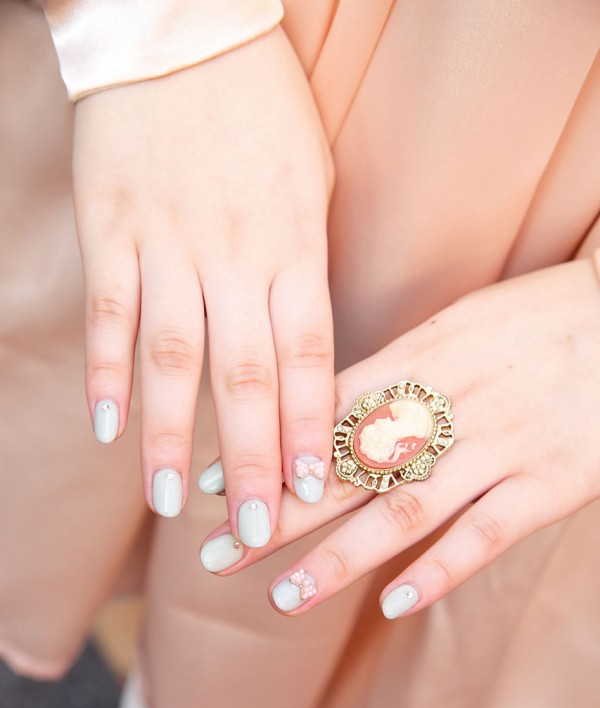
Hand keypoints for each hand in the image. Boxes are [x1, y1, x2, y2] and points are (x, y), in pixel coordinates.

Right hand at [74, 26, 333, 538]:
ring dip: (171, 436)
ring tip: (174, 503)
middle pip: (246, 376)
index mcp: (295, 248)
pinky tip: (105, 428)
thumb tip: (309, 353)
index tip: (313, 493)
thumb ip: (307, 273)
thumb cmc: (263, 115)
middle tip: (256, 529)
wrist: (186, 30)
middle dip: (251, 458)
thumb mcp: (312, 188)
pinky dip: (105, 371)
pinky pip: (110, 311)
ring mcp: (169, 244)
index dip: (310, 430)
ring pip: (172, 357)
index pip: (310, 359)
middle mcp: (236, 257)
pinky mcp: (112, 229)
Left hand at [200, 259, 599, 614]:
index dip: (265, 455)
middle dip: (279, 515)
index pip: (323, 414)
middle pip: (348, 468)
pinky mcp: (550, 482)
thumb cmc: (534, 322)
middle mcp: (449, 403)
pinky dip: (439, 569)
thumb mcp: (455, 326)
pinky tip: (391, 602)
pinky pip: (487, 533)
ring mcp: (500, 445)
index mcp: (420, 357)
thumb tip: (324, 410)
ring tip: (284, 597)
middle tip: (217, 556)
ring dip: (340, 557)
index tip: (208, 488)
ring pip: (406, 508)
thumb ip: (394, 371)